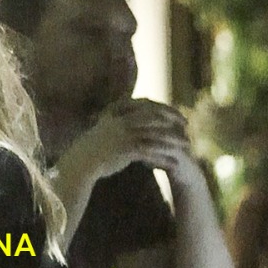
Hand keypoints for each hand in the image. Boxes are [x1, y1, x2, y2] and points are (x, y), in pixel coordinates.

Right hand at [57, 99, 190, 187]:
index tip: (176, 114)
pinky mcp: (126, 149)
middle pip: (154, 115)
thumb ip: (118, 121)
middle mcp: (121, 120)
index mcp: (117, 113)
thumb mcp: (104, 128)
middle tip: (187, 125)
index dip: (164, 107)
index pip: (146, 104)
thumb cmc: (91, 148)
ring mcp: (124, 134)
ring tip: (187, 145)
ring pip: (156, 133)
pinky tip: (174, 162)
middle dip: (173, 119)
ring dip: (174, 139)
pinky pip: (151, 151)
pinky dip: (164, 157)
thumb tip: (131, 117)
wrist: (80, 163)